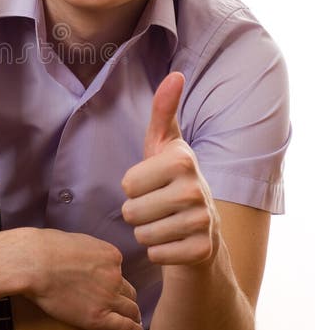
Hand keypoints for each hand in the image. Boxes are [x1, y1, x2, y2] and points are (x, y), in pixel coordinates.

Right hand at [21, 228, 144, 329]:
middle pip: (129, 292)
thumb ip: (89, 252)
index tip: (111, 288)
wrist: (34, 263)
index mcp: (111, 255)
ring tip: (134, 323)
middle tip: (127, 308)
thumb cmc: (45, 249)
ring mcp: (108, 296)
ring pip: (130, 309)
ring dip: (133, 316)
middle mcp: (115, 275)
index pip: (119, 272)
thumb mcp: (76, 241)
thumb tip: (87, 258)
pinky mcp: (98, 316)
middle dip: (127, 299)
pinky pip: (125, 326)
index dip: (114, 281)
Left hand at [121, 72, 219, 266]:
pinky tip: (172, 242)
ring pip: (141, 235)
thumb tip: (175, 74)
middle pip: (130, 211)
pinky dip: (158, 252)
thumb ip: (163, 110)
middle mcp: (196, 189)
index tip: (152, 183)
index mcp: (182, 160)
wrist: (203, 231)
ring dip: (146, 233)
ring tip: (163, 223)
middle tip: (157, 207)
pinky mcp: (201, 251)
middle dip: (137, 212)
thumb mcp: (165, 145)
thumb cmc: (173, 180)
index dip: (133, 186)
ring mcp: (202, 222)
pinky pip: (155, 254)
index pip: (127, 183)